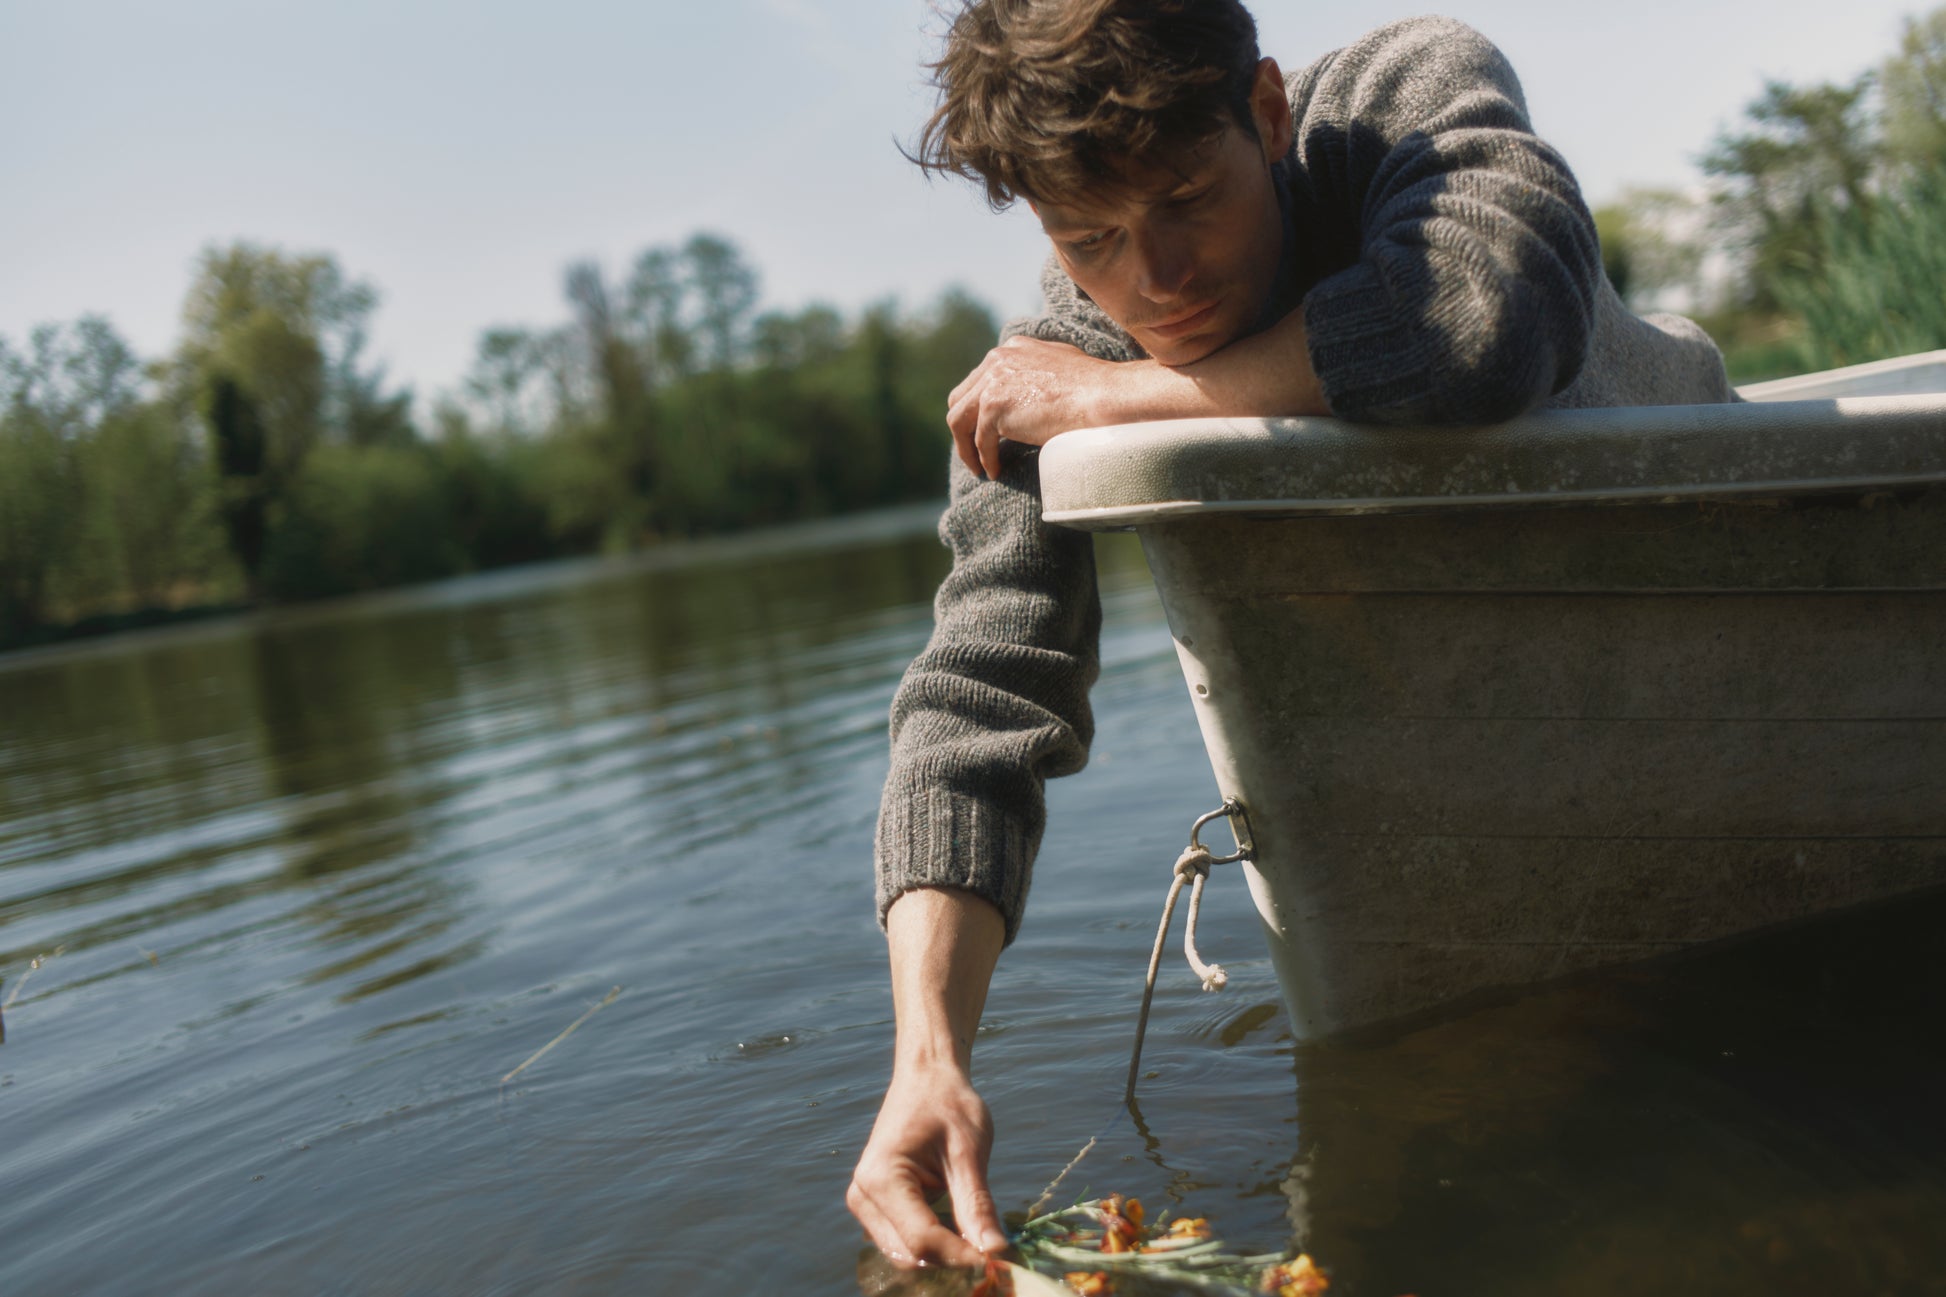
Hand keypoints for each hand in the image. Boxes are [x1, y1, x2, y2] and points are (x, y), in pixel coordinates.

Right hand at [847, 1059, 1005, 1267]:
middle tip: (995, 1252)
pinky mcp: (875, 1208)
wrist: (926, 1078)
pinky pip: (904, 1242)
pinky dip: (935, 1244)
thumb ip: (977, 1206)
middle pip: (911, 1254)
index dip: (962, 1256)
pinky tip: (961, 1228)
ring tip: (981, 1238)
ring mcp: (865, 1204)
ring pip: (906, 1255)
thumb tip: (996, 1252)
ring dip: (944, 1255)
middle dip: (953, 1260)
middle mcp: (863, 1196)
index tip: (1000, 1259)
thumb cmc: (948, 1104)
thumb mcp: (969, 1152)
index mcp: (881, 1178)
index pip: (922, 1239)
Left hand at [946, 336, 1120, 479]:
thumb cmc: (1094, 387)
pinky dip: (985, 459)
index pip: (979, 379)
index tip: (983, 430)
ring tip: (978, 468)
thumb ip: (1035, 372)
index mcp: (1011, 349)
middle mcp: (996, 360)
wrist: (1104, 397)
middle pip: (960, 398)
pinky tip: (995, 472)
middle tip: (974, 451)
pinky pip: (980, 440)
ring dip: (966, 448)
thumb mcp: (1060, 365)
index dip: (976, 408)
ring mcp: (992, 382)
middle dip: (964, 427)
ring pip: (959, 419)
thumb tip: (1025, 392)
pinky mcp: (994, 407)